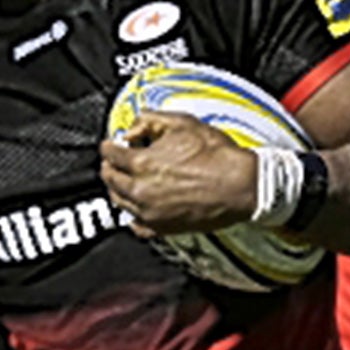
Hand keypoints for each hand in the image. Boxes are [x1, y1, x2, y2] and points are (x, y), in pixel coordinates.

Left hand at [99, 113, 256, 235]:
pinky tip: (138, 207)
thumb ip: (150, 120)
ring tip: (124, 181)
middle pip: (110, 179)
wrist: (240, 185)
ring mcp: (150, 213)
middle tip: (114, 161)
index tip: (112, 144)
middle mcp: (141, 190)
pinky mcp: (163, 228)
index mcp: (142, 163)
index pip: (110, 154)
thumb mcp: (182, 123)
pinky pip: (136, 225)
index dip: (109, 146)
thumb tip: (131, 129)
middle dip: (109, 167)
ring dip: (118, 189)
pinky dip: (133, 215)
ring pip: (119, 202)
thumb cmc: (216, 155)